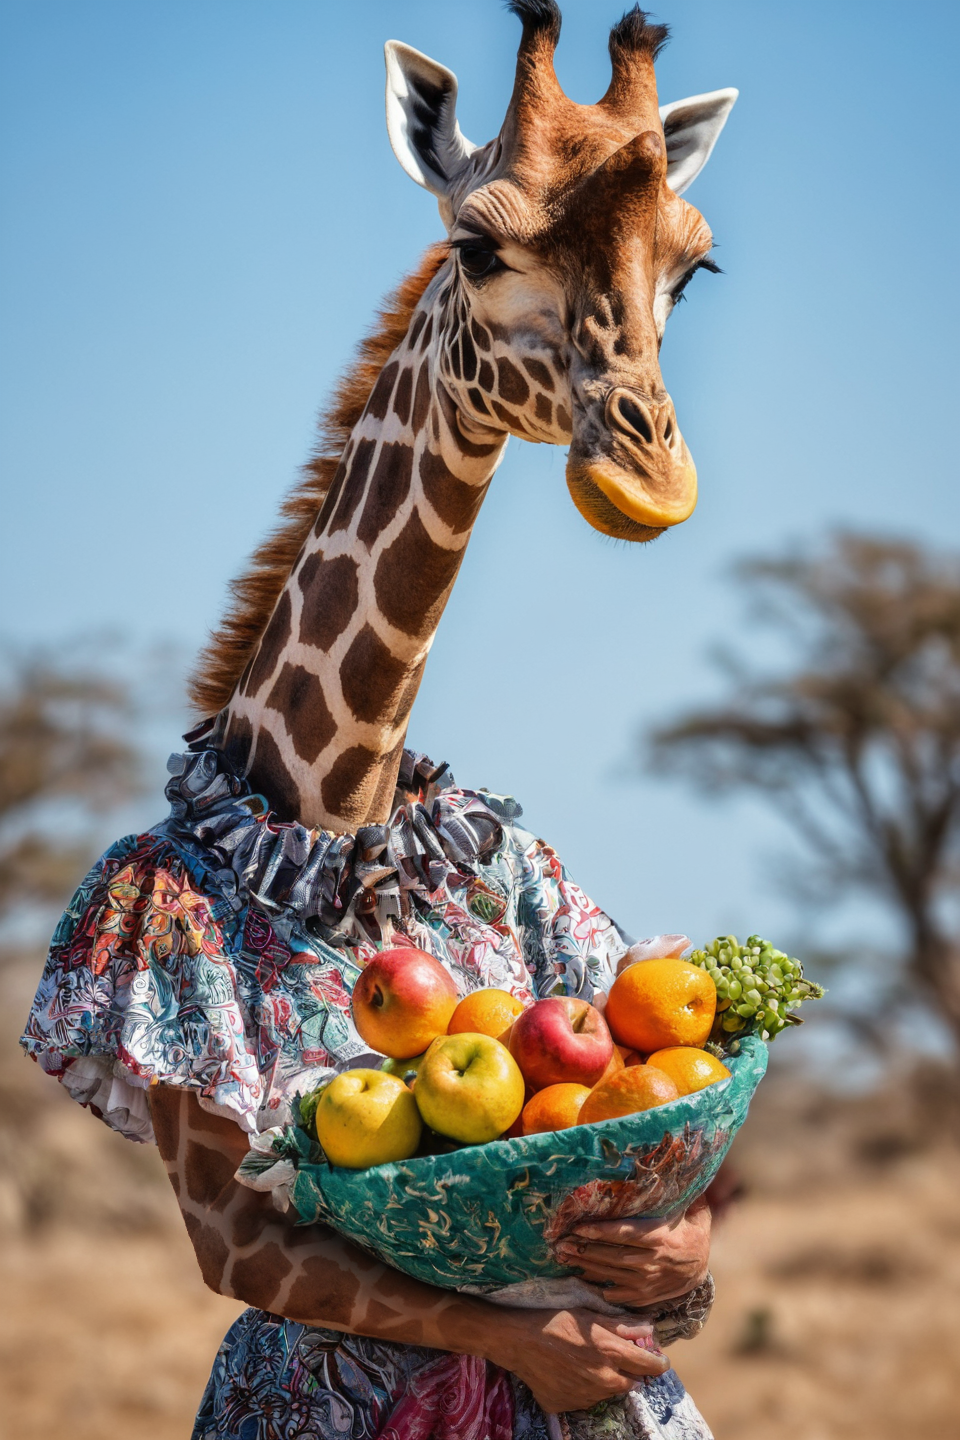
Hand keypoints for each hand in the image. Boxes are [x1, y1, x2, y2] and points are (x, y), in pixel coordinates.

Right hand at [487, 1308, 668, 1413]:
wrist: (519, 1341)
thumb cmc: (555, 1321)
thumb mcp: (589, 1315)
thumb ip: (622, 1325)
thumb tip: (649, 1327)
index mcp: (611, 1354)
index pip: (649, 1365)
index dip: (658, 1362)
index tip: (660, 1360)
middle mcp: (603, 1380)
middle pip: (630, 1383)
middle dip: (629, 1372)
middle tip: (614, 1358)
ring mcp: (585, 1397)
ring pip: (606, 1392)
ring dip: (604, 1380)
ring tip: (585, 1362)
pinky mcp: (567, 1406)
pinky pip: (584, 1400)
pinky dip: (582, 1389)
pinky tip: (569, 1373)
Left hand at [553, 1196, 710, 1306]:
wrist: (700, 1273)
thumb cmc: (692, 1235)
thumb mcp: (695, 1213)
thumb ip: (685, 1193)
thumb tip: (681, 1165)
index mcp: (660, 1238)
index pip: (625, 1233)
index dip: (601, 1231)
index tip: (578, 1226)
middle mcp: (651, 1261)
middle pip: (612, 1255)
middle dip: (585, 1248)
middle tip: (561, 1242)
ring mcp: (646, 1282)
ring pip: (609, 1274)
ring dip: (585, 1265)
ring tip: (563, 1255)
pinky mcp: (642, 1297)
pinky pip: (615, 1293)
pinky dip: (597, 1286)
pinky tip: (579, 1276)